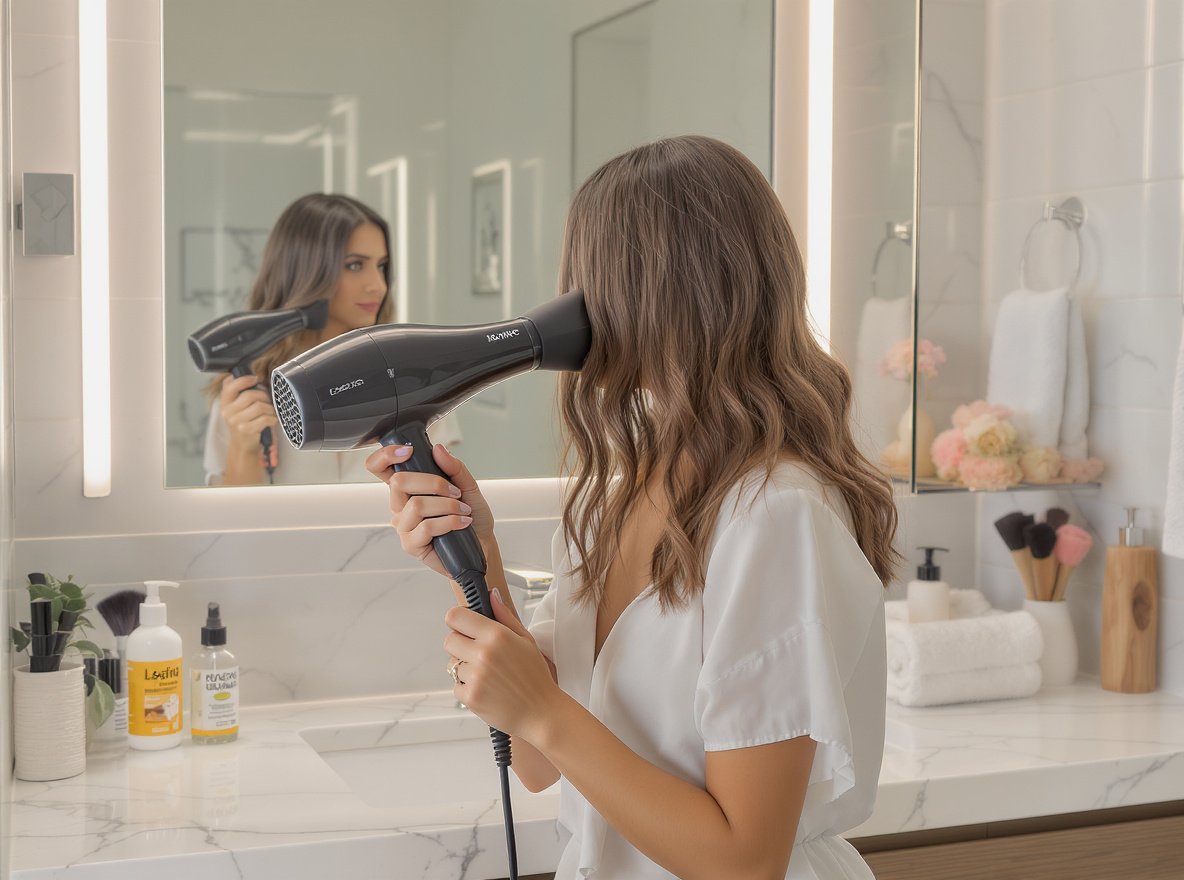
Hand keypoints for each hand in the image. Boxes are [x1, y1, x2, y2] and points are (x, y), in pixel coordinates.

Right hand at [219, 374, 276, 450]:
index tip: (255, 378)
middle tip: (267, 401)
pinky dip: (272, 419)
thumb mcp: (237, 405)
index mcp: (225, 402)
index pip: (230, 385)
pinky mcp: (246, 430)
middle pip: (251, 395)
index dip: (244, 379)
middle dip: (264, 396)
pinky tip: (271, 421)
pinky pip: (265, 418)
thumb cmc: (244, 420)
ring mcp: (236, 421)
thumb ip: (241, 391)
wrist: (242, 444)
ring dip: (270, 409)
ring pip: (260, 406)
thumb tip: (255, 375)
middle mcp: (227, 411)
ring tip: (270, 412)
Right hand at [365, 442, 497, 577]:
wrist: (481, 543)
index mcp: (407, 487)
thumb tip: (438, 449)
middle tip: (455, 492)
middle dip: (433, 482)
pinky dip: (449, 521)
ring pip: (416, 505)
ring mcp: (403, 525)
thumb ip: (453, 466)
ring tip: (463, 510)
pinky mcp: (411, 545)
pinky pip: (426, 527)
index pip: (379, 467)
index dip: (385, 455)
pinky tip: (462, 523)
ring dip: (446, 505)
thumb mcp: (467, 484)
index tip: (408, 451)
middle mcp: (400, 505)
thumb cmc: (471, 514)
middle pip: (398, 482)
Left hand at [445, 588, 558, 741]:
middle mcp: (483, 654)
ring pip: (453, 665)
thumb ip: (504, 616)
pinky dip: (468, 689)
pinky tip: (487, 689)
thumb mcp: (526, 639)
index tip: (465, 627)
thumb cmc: (535, 676)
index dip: (458, 621)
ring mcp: (475, 677)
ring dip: (466, 669)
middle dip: (460, 646)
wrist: (541, 712)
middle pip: (449, 640)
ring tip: (488, 675)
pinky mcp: (470, 697)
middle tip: (478, 654)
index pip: (455, 617)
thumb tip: (491, 594)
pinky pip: (456, 686)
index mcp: (496, 635)